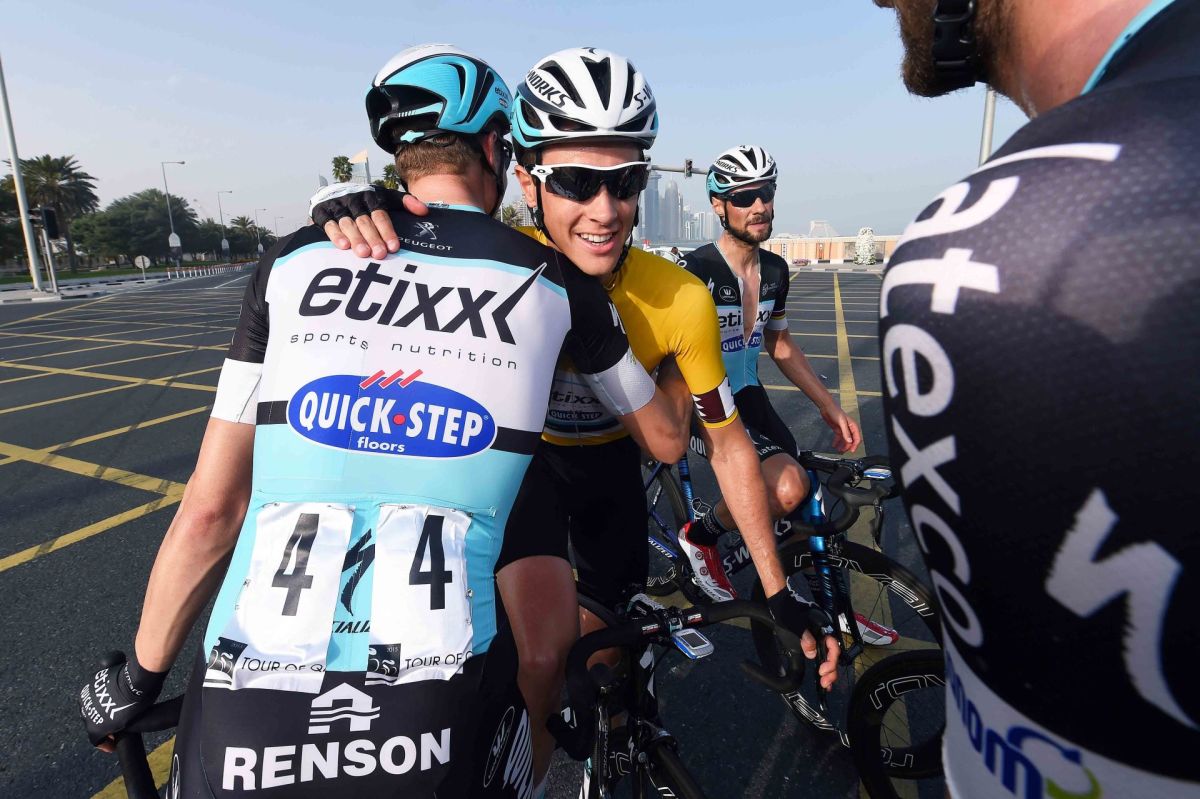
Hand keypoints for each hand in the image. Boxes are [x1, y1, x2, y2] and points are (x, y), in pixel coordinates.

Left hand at [79, 651, 165, 750]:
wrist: (135, 683)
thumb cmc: (132, 676)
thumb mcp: (116, 678)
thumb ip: (113, 688)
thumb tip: (119, 690)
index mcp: (86, 691)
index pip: (90, 705)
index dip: (99, 711)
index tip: (108, 715)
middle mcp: (84, 704)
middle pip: (91, 716)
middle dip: (101, 720)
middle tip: (113, 724)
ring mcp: (90, 716)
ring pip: (94, 728)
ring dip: (104, 731)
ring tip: (113, 739)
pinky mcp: (97, 729)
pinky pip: (98, 741)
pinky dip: (105, 744)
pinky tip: (112, 746)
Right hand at [308, 183, 427, 259]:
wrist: (334, 190)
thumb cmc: (366, 200)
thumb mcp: (386, 197)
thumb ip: (405, 202)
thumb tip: (424, 211)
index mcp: (371, 196)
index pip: (381, 214)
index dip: (387, 230)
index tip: (393, 246)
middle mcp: (354, 200)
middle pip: (365, 221)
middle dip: (373, 238)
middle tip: (380, 254)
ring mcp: (338, 206)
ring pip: (348, 223)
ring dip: (356, 238)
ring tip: (364, 253)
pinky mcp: (322, 213)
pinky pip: (329, 224)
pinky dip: (336, 235)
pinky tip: (343, 246)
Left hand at [767, 586, 839, 689]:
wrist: (780, 602)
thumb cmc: (787, 611)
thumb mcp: (794, 625)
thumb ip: (805, 638)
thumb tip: (812, 654)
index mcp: (823, 628)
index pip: (833, 646)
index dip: (830, 661)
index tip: (821, 671)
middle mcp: (823, 634)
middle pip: (833, 654)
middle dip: (831, 671)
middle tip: (825, 684)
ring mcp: (819, 637)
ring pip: (829, 656)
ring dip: (829, 671)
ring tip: (825, 684)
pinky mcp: (813, 641)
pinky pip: (822, 654)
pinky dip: (824, 666)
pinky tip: (822, 676)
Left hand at [820, 402, 861, 452]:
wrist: (827, 407)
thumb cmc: (835, 412)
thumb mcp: (841, 423)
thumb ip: (846, 432)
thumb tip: (850, 441)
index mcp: (853, 426)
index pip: (857, 438)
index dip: (855, 445)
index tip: (851, 450)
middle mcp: (849, 428)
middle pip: (851, 440)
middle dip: (848, 446)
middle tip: (843, 451)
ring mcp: (843, 429)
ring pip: (845, 440)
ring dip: (842, 445)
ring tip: (839, 450)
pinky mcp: (837, 429)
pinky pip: (838, 437)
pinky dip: (837, 442)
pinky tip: (834, 445)